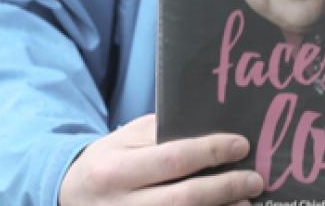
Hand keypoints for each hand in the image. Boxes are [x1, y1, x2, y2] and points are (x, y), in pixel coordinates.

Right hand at [59, 115, 263, 205]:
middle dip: (225, 188)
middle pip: (184, 200)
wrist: (69, 196)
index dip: (212, 152)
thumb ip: (164, 131)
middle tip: (254, 179)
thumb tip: (216, 126)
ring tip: (247, 202)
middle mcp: (120, 205)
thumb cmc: (109, 161)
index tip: (241, 146)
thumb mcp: (126, 138)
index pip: (173, 159)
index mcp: (115, 170)